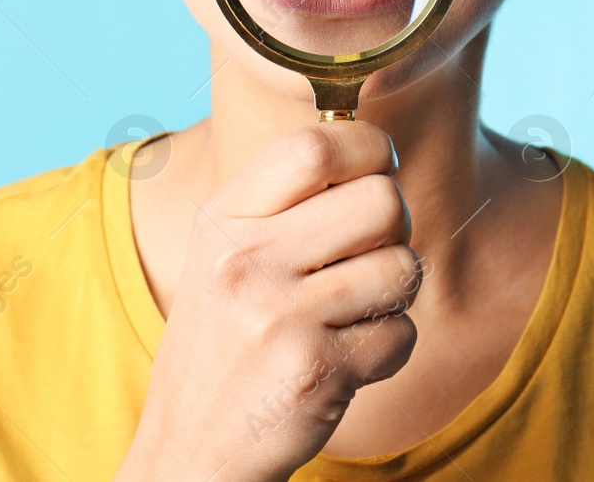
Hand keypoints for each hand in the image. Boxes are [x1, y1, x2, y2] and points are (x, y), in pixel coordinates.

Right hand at [115, 121, 421, 481]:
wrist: (190, 448)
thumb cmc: (223, 340)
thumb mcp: (224, 252)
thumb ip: (285, 200)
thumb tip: (374, 148)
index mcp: (224, 217)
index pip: (314, 146)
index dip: (368, 147)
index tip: (375, 168)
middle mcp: (247, 260)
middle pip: (382, 201)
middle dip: (395, 227)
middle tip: (368, 253)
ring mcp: (281, 317)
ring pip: (404, 267)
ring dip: (395, 293)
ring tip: (353, 311)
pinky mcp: (317, 371)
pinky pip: (402, 334)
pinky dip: (389, 348)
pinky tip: (347, 358)